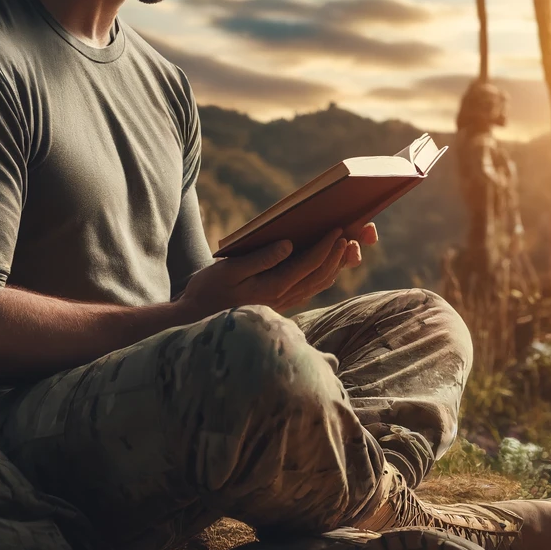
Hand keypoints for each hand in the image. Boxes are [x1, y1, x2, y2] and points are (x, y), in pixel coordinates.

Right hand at [180, 221, 378, 316]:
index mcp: (273, 286)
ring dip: (336, 265)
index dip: (327, 247)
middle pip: (321, 275)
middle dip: (339, 254)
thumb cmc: (208, 291)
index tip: (339, 230)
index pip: (309, 264)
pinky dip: (324, 274)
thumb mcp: (229, 271)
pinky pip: (309, 288)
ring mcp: (283, 302)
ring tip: (348, 246)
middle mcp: (283, 297)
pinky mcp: (279, 303)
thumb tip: (288, 245)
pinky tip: (328, 264)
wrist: (196, 319)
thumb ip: (260, 258)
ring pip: (319, 284)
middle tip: (354, 234)